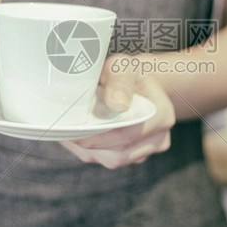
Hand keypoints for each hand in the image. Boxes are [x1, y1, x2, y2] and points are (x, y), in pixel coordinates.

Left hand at [59, 55, 175, 168]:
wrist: (139, 83)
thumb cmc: (131, 74)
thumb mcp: (124, 67)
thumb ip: (120, 81)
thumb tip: (116, 104)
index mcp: (161, 116)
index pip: (128, 135)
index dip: (99, 137)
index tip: (74, 131)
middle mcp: (158, 139)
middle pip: (119, 154)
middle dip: (89, 145)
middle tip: (65, 130)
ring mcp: (146, 150)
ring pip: (111, 160)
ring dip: (87, 148)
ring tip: (69, 130)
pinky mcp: (133, 156)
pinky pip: (108, 159)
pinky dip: (90, 150)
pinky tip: (77, 134)